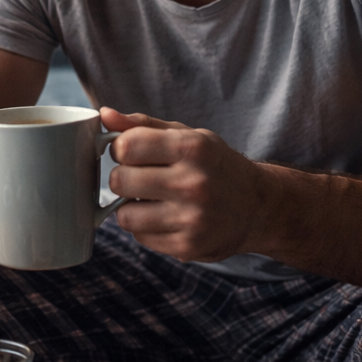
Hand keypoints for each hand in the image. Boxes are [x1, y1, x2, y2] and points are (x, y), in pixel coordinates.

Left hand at [101, 107, 261, 261]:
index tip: (131, 152)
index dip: (120, 149)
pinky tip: (167, 218)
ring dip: (131, 207)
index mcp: (192, 148)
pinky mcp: (187, 247)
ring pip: (124, 215)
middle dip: (123, 178)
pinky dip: (146, 228)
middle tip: (141, 178)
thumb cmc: (214, 165)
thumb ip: (143, 125)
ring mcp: (191, 219)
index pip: (126, 146)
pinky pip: (140, 237)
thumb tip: (104, 115)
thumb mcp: (187, 136)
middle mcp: (193, 183)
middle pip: (119, 181)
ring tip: (153, 199)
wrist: (258, 207)